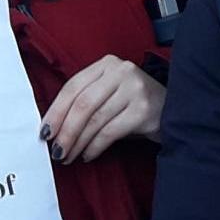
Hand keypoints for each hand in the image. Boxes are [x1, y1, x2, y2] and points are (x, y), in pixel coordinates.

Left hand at [40, 56, 164, 162]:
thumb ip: (84, 102)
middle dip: (65, 131)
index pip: (73, 86)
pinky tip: (88, 155)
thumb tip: (52, 127)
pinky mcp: (143, 109)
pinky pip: (109, 132)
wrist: (174, 111)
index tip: (44, 131)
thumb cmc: (134, 105)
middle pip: (82, 104)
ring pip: (94, 120)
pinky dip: (94, 147)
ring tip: (68, 156)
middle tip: (56, 150)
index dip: (56, 111)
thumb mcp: (109, 94)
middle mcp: (121, 71)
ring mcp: (134, 89)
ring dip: (77, 143)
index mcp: (107, 64)